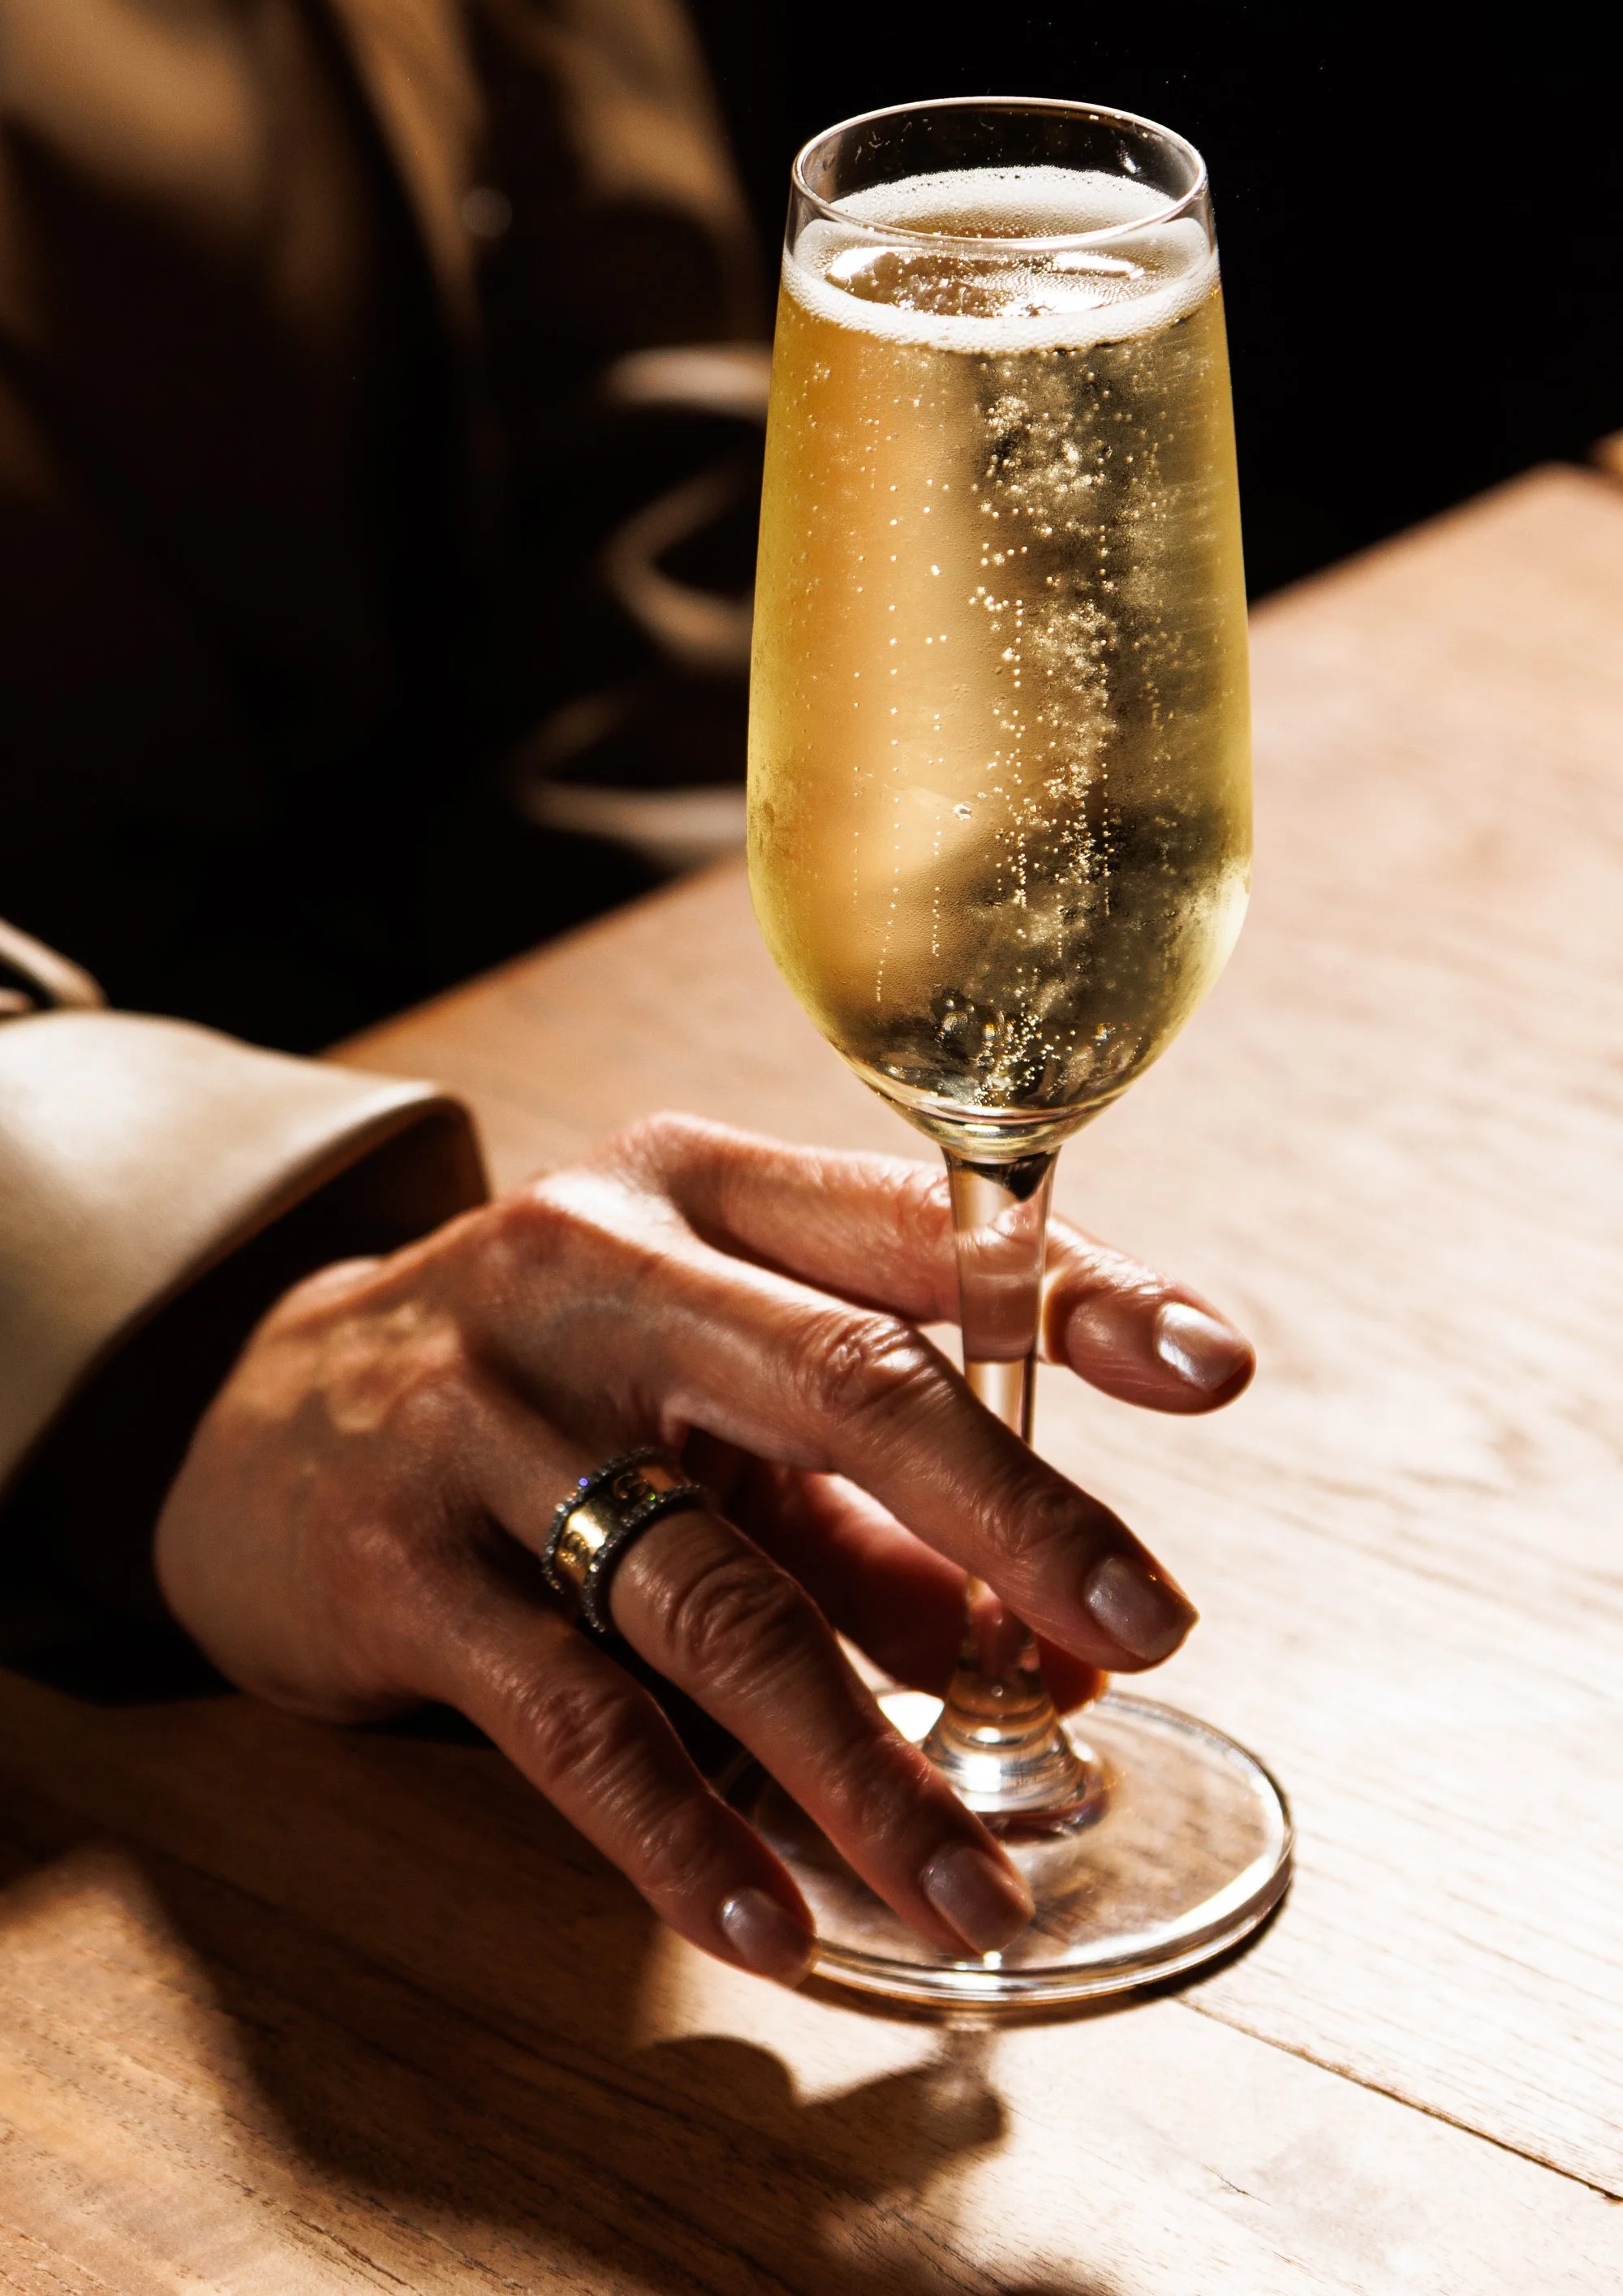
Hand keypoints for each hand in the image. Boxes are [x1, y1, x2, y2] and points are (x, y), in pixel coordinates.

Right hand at [156, 1115, 1252, 1985]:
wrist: (252, 1416)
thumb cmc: (545, 1389)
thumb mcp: (702, 1394)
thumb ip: (870, 1508)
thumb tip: (1056, 1643)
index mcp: (690, 1192)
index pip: (910, 1227)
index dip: (1073, 1292)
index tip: (1215, 1368)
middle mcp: (590, 1273)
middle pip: (840, 1388)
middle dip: (1014, 1513)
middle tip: (1146, 1624)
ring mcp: (483, 1413)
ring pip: (718, 1594)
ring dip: (867, 1761)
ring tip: (974, 1889)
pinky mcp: (397, 1562)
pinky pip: (571, 1714)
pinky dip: (685, 1826)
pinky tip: (777, 1915)